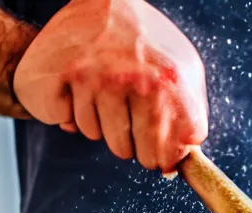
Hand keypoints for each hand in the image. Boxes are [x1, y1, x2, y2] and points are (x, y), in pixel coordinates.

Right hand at [13, 0, 208, 173]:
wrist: (98, 2)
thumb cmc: (139, 42)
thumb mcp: (179, 67)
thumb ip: (187, 112)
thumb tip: (181, 156)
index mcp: (168, 79)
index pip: (170, 148)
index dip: (164, 157)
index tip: (160, 157)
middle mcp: (133, 79)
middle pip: (135, 151)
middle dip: (134, 145)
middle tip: (129, 120)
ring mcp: (97, 78)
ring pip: (101, 138)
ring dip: (102, 125)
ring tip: (103, 94)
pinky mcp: (65, 78)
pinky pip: (72, 123)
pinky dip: (75, 113)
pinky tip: (80, 90)